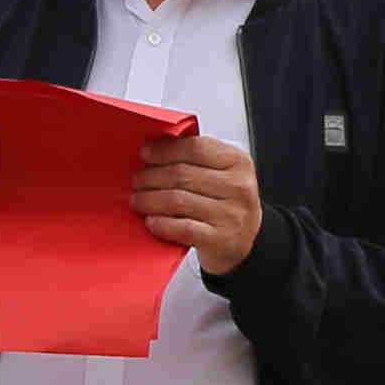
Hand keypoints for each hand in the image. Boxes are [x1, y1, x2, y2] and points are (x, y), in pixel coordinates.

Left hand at [135, 124, 265, 271]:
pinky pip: (182, 228)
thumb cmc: (228, 203)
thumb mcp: (222, 173)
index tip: (145, 153)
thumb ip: (197, 157)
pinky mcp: (219, 239)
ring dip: (150, 200)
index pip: (196, 148)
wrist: (247, 240)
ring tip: (138, 200)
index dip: (165, 150)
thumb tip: (158, 145)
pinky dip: (162, 224)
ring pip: (178, 200)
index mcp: (238, 162)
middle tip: (137, 180)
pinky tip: (151, 221)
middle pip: (182, 174)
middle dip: (151, 176)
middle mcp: (238, 187)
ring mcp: (230, 214)